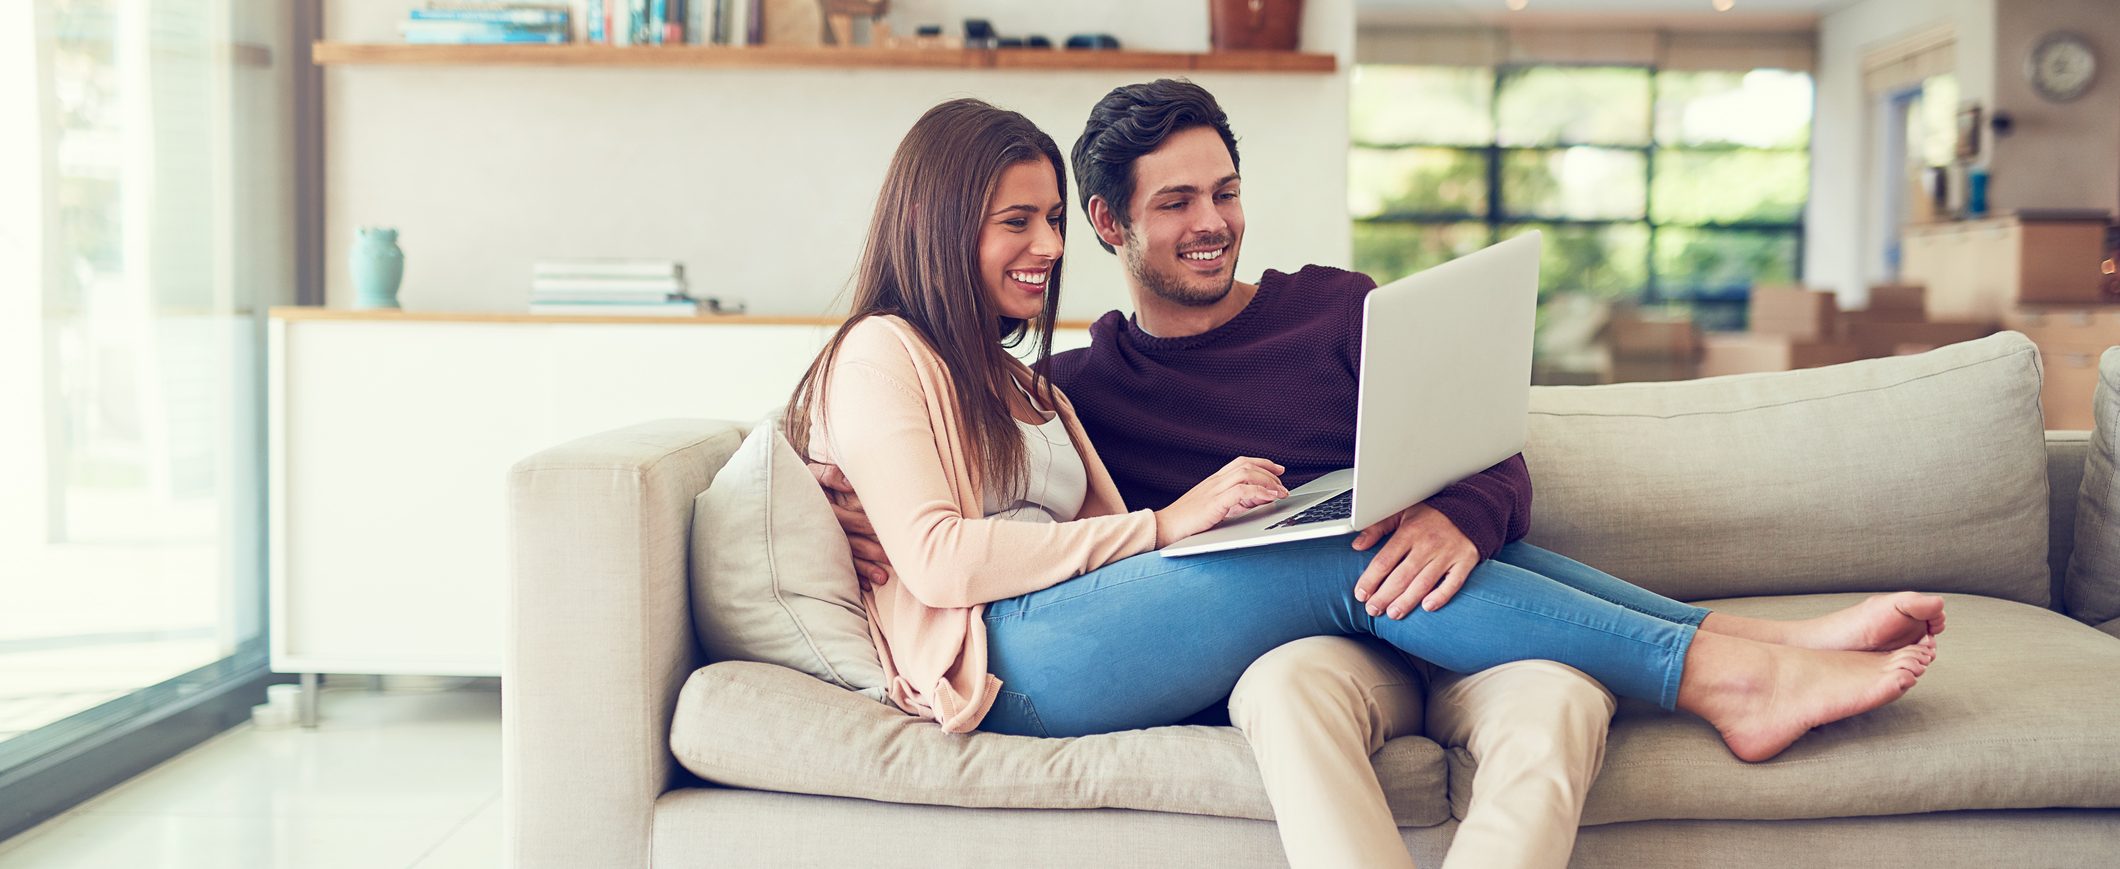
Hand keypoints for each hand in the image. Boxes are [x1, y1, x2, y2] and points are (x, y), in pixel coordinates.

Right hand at [809, 462, 890, 586]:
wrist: (785, 498)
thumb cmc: (808, 485)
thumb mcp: (814, 475)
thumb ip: (830, 475)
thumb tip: (849, 484)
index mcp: (823, 510)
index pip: (849, 520)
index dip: (868, 525)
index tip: (888, 530)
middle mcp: (823, 530)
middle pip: (850, 543)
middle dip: (871, 552)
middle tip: (893, 560)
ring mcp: (822, 544)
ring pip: (845, 559)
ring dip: (864, 570)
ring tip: (883, 579)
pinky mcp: (821, 555)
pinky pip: (837, 568)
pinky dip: (851, 578)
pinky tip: (865, 587)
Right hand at [1154, 457, 1288, 547]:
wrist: (1163, 529)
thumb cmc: (1185, 524)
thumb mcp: (1212, 510)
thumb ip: (1231, 504)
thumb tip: (1254, 502)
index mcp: (1213, 482)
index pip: (1240, 463)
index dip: (1262, 464)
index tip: (1278, 470)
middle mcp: (1214, 482)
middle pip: (1246, 465)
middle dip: (1269, 472)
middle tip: (1283, 485)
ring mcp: (1213, 490)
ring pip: (1246, 473)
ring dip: (1267, 482)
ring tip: (1280, 492)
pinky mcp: (1213, 503)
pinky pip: (1241, 490)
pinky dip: (1259, 492)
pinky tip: (1269, 498)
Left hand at [1350, 503, 1478, 617]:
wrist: (1470, 507)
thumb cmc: (1431, 513)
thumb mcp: (1401, 512)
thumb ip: (1378, 527)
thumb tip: (1357, 545)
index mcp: (1409, 532)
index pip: (1385, 560)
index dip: (1371, 580)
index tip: (1361, 594)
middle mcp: (1427, 544)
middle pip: (1402, 576)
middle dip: (1384, 596)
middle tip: (1372, 610)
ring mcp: (1447, 554)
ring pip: (1424, 583)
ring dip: (1407, 601)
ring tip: (1393, 614)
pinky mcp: (1465, 561)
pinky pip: (1453, 583)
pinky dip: (1441, 596)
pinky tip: (1428, 607)